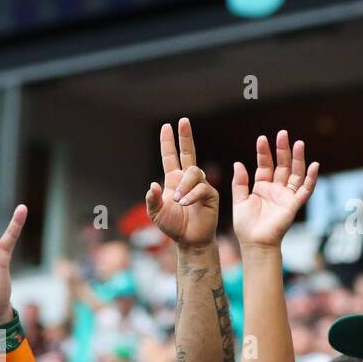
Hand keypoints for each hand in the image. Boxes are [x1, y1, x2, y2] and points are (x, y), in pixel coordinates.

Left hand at [146, 118, 218, 248]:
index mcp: (173, 180)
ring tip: (178, 201)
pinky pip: (202, 188)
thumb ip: (152, 200)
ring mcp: (201, 185)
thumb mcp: (156, 213)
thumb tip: (152, 185)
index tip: (167, 126)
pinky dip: (192, 195)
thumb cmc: (173, 226)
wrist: (189, 240)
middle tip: (183, 121)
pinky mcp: (211, 195)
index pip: (171, 157)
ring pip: (194, 173)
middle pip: (188, 153)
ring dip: (184, 186)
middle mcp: (187, 180)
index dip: (168, 142)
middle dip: (185, 137)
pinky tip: (186, 204)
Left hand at [232, 131, 319, 248]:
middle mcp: (276, 189)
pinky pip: (305, 189)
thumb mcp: (239, 201)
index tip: (262, 139)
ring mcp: (286, 195)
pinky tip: (315, 165)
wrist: (254, 243)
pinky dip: (312, 178)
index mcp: (262, 187)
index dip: (264, 152)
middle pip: (281, 165)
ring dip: (298, 159)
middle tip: (283, 134)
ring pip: (295, 173)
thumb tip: (238, 163)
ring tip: (299, 143)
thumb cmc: (246, 226)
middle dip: (282, 150)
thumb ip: (239, 182)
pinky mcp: (294, 204)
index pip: (265, 165)